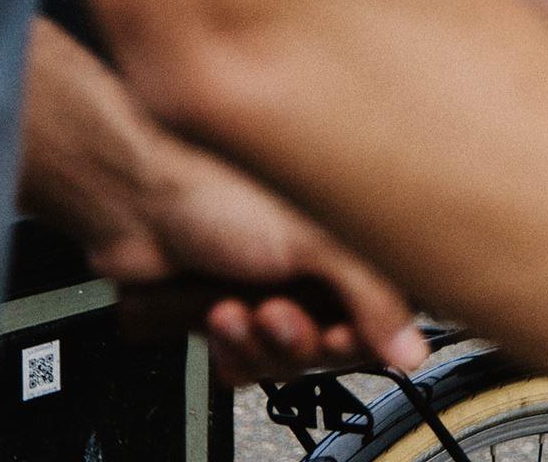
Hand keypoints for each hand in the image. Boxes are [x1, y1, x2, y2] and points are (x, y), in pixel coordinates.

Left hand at [85, 130, 427, 383]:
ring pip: (288, 359)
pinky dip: (229, 349)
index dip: (365, 333)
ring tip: (232, 310)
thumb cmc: (220, 185)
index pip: (389, 307)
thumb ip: (372, 294)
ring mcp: (277, 288)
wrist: (136, 198)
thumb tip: (411, 346)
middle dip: (298, 339)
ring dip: (257, 345)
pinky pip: (247, 362)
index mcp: (355, 234)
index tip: (338, 332)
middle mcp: (321, 262)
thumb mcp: (315, 240)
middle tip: (275, 314)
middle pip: (337, 344)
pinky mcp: (236, 312)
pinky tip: (216, 315)